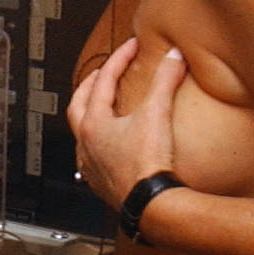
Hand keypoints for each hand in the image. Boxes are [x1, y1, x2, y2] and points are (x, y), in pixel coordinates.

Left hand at [67, 38, 185, 212]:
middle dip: (89, 86)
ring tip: (102, 109)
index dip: (118, 60)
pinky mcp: (101, 183)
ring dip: (89, 116)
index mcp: (93, 124)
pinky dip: (97, 145)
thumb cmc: (147, 165)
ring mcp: (90, 165)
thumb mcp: (157, 114)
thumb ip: (165, 81)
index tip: (131, 48)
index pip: (103, 82)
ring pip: (80, 133)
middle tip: (100, 75)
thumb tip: (175, 57)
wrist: (150, 206)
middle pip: (77, 105)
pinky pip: (90, 158)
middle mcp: (85, 144)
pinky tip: (110, 148)